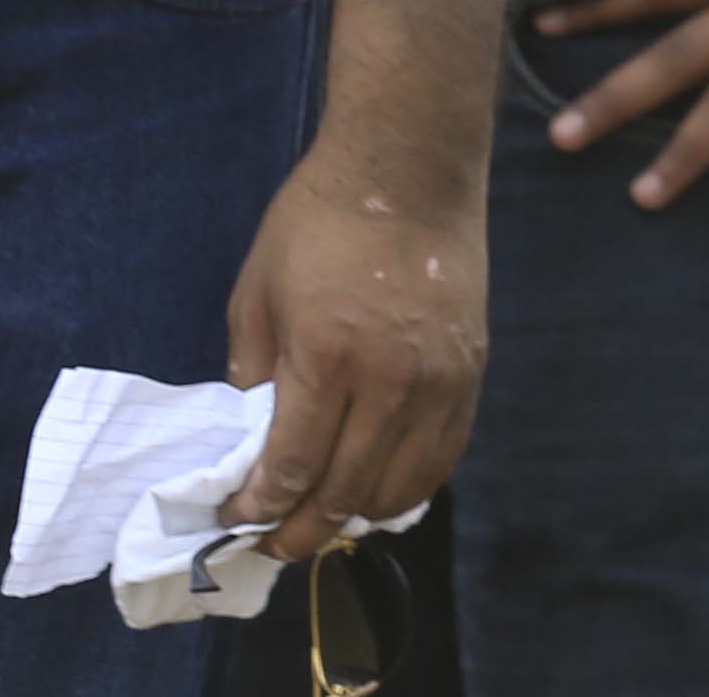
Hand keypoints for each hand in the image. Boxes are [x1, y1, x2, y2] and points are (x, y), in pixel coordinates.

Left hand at [219, 138, 484, 559]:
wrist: (411, 165)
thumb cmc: (319, 220)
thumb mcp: (257, 291)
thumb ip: (252, 369)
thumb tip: (255, 432)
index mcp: (325, 359)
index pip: (291, 468)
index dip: (259, 508)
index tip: (237, 520)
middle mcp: (388, 382)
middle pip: (344, 491)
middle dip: (301, 531)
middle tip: (273, 542)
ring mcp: (439, 381)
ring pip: (400, 486)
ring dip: (356, 516)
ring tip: (324, 521)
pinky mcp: (471, 372)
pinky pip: (444, 455)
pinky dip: (410, 486)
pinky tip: (380, 490)